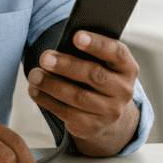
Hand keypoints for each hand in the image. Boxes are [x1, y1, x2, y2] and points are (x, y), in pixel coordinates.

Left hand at [26, 30, 140, 155]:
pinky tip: (35, 90)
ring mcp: (110, 111)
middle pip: (95, 75)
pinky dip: (47, 101)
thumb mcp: (100, 62)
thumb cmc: (97, 75)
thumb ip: (88, 53)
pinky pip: (67, 113)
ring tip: (34, 75)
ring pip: (79, 97)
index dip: (97, 44)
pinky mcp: (93, 126)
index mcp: (128, 68)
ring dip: (52, 84)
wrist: (105, 111)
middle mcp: (124, 91)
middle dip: (67, 65)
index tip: (76, 36)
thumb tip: (61, 46)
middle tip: (44, 57)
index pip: (117, 52)